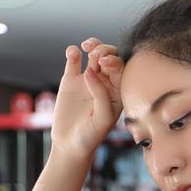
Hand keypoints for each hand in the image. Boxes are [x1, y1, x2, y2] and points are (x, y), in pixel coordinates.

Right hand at [49, 37, 124, 158]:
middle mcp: (105, 83)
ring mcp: (87, 79)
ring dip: (93, 45)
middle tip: (96, 55)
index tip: (104, 64)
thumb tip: (89, 71)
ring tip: (86, 47)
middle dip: (105, 50)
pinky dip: (73, 52)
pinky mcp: (70, 80)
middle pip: (110, 56)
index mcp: (117, 91)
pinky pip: (73, 60)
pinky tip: (72, 53)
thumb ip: (100, 95)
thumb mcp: (102, 119)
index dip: (115, 60)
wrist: (69, 146)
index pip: (121, 68)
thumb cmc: (91, 136)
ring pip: (94, 54)